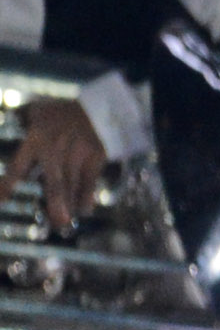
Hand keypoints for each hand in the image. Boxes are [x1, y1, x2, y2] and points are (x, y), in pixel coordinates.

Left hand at [7, 97, 108, 232]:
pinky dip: (88, 195)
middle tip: (58, 221)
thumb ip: (23, 119)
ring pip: (73, 184)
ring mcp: (78, 155)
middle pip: (56, 180)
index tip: (1, 200)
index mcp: (37, 139)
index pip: (20, 165)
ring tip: (65, 222)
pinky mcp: (95, 158)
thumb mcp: (38, 111)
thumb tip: (11, 120)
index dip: (10, 183)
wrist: (99, 106)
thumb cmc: (64, 111)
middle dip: (57, 201)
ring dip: (70, 204)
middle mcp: (56, 150)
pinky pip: (91, 180)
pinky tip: (84, 209)